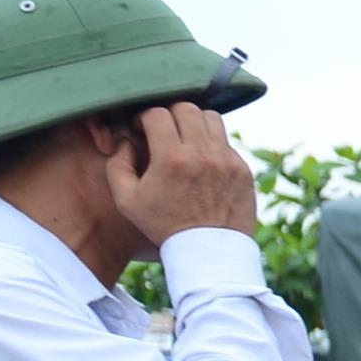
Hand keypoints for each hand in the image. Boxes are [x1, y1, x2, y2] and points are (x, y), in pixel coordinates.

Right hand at [104, 103, 259, 247]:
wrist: (208, 252)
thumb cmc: (163, 226)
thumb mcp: (126, 200)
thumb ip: (117, 164)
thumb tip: (127, 139)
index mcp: (172, 159)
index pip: (157, 113)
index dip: (143, 117)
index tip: (141, 128)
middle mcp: (203, 154)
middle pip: (186, 108)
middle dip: (169, 114)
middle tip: (163, 130)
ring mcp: (227, 160)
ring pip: (211, 118)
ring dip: (194, 123)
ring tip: (184, 139)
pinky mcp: (243, 170)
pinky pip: (226, 141)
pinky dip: (212, 143)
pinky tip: (202, 160)